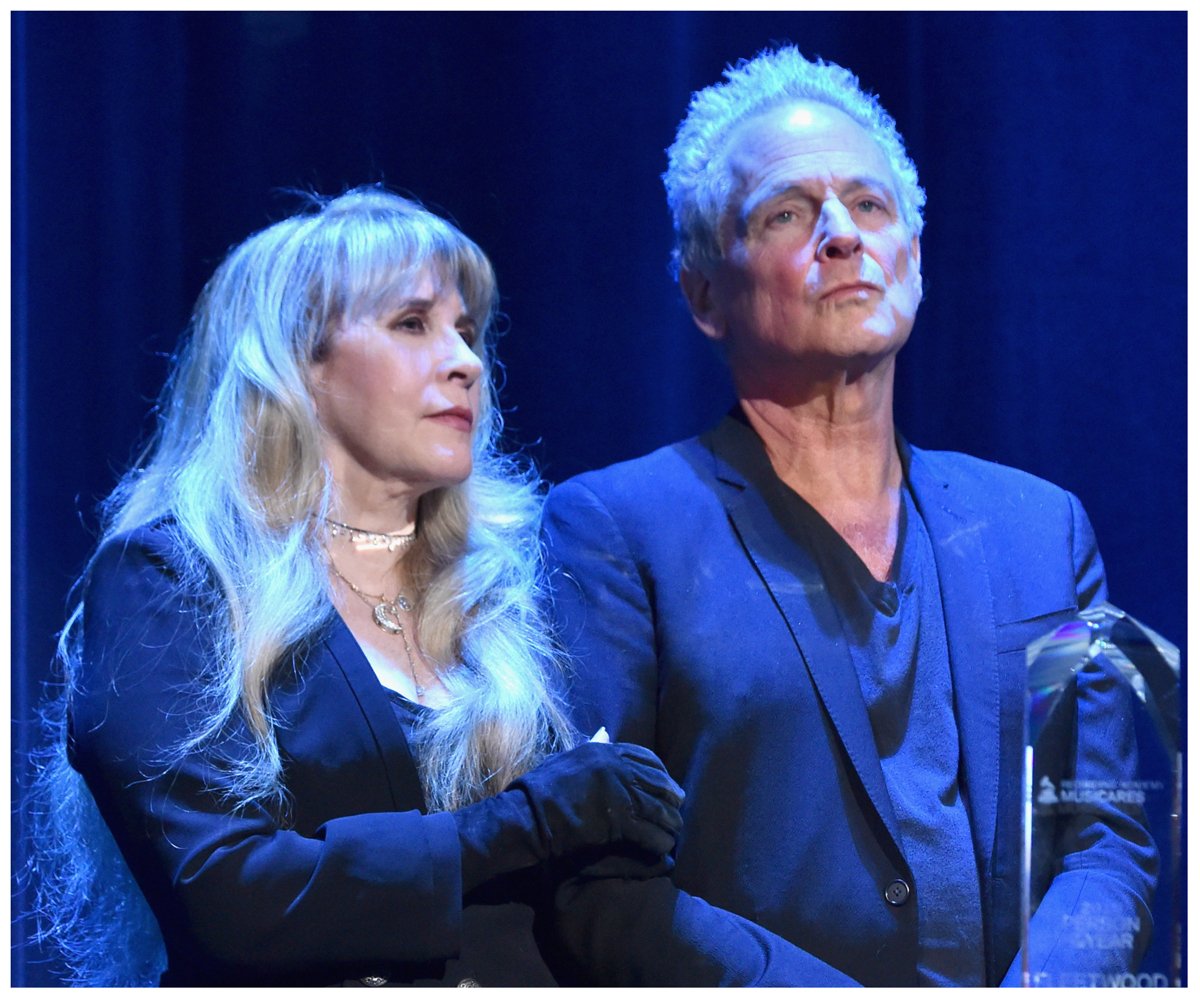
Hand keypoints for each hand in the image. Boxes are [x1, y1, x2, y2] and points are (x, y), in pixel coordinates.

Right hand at [453, 741, 683, 893]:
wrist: (528, 817)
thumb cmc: (541, 789)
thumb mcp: (568, 759)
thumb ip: (591, 747)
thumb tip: (605, 732)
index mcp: (604, 751)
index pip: (647, 757)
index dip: (661, 772)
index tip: (667, 785)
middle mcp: (616, 767)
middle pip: (658, 781)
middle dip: (670, 798)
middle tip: (677, 810)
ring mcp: (619, 793)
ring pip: (659, 808)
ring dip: (669, 823)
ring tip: (672, 834)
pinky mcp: (618, 821)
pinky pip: (650, 832)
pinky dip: (659, 841)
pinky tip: (662, 848)